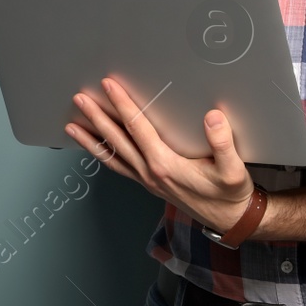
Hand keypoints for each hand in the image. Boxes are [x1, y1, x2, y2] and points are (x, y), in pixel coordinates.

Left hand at [66, 76, 257, 233]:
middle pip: (117, 140)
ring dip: (91, 140)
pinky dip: (103, 155)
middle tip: (80, 98)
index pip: (138, 128)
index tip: (109, 86)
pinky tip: (96, 148)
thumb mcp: (233, 170)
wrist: (230, 219)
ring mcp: (147, 179)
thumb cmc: (230, 194)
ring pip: (112, 156)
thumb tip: (213, 116)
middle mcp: (150, 172)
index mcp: (165, 165)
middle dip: (96, 117)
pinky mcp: (149, 183)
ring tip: (72, 126)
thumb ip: (223, 143)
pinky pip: (119, 167)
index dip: (122, 105)